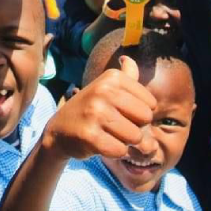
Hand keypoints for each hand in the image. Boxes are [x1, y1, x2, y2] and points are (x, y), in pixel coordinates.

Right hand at [40, 56, 155, 159]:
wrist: (59, 130)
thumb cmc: (90, 109)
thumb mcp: (106, 87)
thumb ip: (125, 75)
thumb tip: (128, 58)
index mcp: (112, 78)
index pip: (151, 103)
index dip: (140, 114)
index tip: (122, 113)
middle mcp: (103, 91)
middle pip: (145, 119)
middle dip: (135, 128)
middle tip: (117, 126)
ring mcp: (95, 112)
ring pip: (135, 137)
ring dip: (125, 142)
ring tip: (109, 135)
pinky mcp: (89, 135)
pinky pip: (120, 150)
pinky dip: (114, 152)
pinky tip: (101, 144)